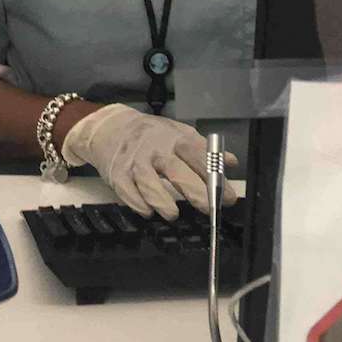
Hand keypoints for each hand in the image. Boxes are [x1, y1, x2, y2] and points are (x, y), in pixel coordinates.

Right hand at [60, 104, 238, 220]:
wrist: (109, 127)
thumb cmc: (150, 134)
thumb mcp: (179, 134)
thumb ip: (204, 150)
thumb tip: (231, 162)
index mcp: (174, 138)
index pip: (199, 156)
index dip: (215, 177)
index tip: (228, 196)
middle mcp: (155, 148)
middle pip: (176, 171)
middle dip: (195, 191)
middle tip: (209, 208)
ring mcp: (135, 161)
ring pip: (149, 183)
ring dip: (162, 201)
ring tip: (173, 214)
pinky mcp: (117, 174)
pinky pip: (128, 192)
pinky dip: (139, 204)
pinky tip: (148, 211)